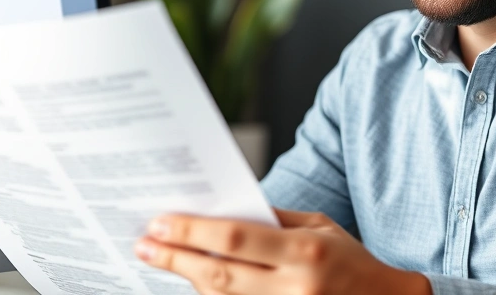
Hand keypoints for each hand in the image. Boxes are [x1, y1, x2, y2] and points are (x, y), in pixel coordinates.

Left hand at [134, 208, 431, 294]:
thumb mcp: (321, 227)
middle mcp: (296, 287)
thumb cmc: (351, 262)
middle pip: (220, 274)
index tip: (160, 222)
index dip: (194, 231)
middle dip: (176, 258)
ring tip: (159, 258)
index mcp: (307, 251)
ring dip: (187, 279)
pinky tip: (193, 281)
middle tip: (144, 244)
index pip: (237, 238)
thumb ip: (275, 220)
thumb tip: (224, 208)